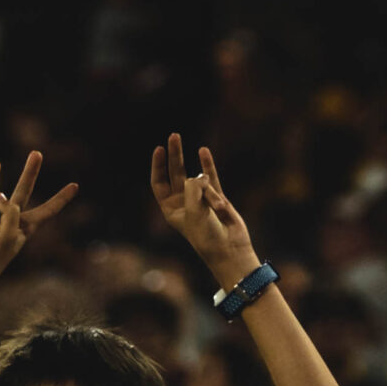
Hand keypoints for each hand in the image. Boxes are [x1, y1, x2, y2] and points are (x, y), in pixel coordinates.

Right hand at [0, 154, 78, 290]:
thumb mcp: (8, 236)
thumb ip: (10, 213)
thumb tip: (0, 195)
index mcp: (25, 229)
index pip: (47, 210)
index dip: (60, 199)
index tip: (75, 186)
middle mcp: (11, 218)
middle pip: (24, 190)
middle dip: (30, 172)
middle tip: (37, 153)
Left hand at [149, 135, 257, 281]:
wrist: (228, 249)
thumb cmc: (206, 234)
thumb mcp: (194, 210)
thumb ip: (193, 188)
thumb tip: (201, 175)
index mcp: (170, 210)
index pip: (159, 183)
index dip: (158, 166)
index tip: (159, 149)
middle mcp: (183, 203)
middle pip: (175, 173)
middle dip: (174, 155)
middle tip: (174, 136)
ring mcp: (200, 200)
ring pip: (198, 178)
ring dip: (205, 183)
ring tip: (205, 165)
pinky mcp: (217, 198)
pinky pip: (211, 178)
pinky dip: (208, 165)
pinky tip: (203, 151)